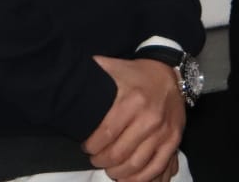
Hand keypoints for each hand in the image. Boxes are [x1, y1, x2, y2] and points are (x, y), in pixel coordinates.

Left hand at [83, 56, 185, 181]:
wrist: (170, 74)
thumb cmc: (136, 75)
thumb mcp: (113, 68)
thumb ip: (92, 72)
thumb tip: (64, 78)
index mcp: (132, 100)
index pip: (104, 135)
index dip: (91, 146)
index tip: (86, 146)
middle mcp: (149, 118)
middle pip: (118, 153)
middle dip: (101, 160)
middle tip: (96, 158)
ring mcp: (163, 131)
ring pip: (135, 164)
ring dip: (117, 172)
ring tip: (110, 168)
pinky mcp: (174, 139)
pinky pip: (156, 167)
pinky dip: (140, 178)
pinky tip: (128, 177)